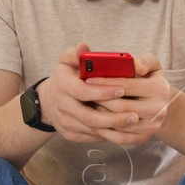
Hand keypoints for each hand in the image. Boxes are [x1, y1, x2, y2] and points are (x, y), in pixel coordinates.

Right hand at [37, 44, 152, 144]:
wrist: (48, 101)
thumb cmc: (65, 77)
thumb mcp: (67, 61)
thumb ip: (76, 54)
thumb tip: (84, 47)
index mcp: (63, 86)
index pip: (83, 91)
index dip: (103, 92)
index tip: (122, 90)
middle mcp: (62, 107)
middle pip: (90, 117)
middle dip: (114, 118)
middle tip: (135, 115)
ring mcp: (66, 123)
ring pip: (93, 130)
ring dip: (115, 129)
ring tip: (135, 125)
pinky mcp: (71, 135)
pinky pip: (93, 137)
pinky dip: (110, 135)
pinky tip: (126, 131)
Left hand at [89, 52, 173, 144]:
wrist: (162, 104)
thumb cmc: (151, 80)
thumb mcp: (152, 66)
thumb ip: (143, 62)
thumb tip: (134, 65)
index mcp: (160, 89)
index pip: (127, 85)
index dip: (105, 82)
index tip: (88, 79)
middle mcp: (158, 110)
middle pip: (120, 106)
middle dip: (99, 99)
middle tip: (83, 94)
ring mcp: (152, 127)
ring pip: (118, 124)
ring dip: (100, 115)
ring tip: (88, 106)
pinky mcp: (144, 138)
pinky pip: (120, 138)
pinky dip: (104, 131)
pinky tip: (95, 121)